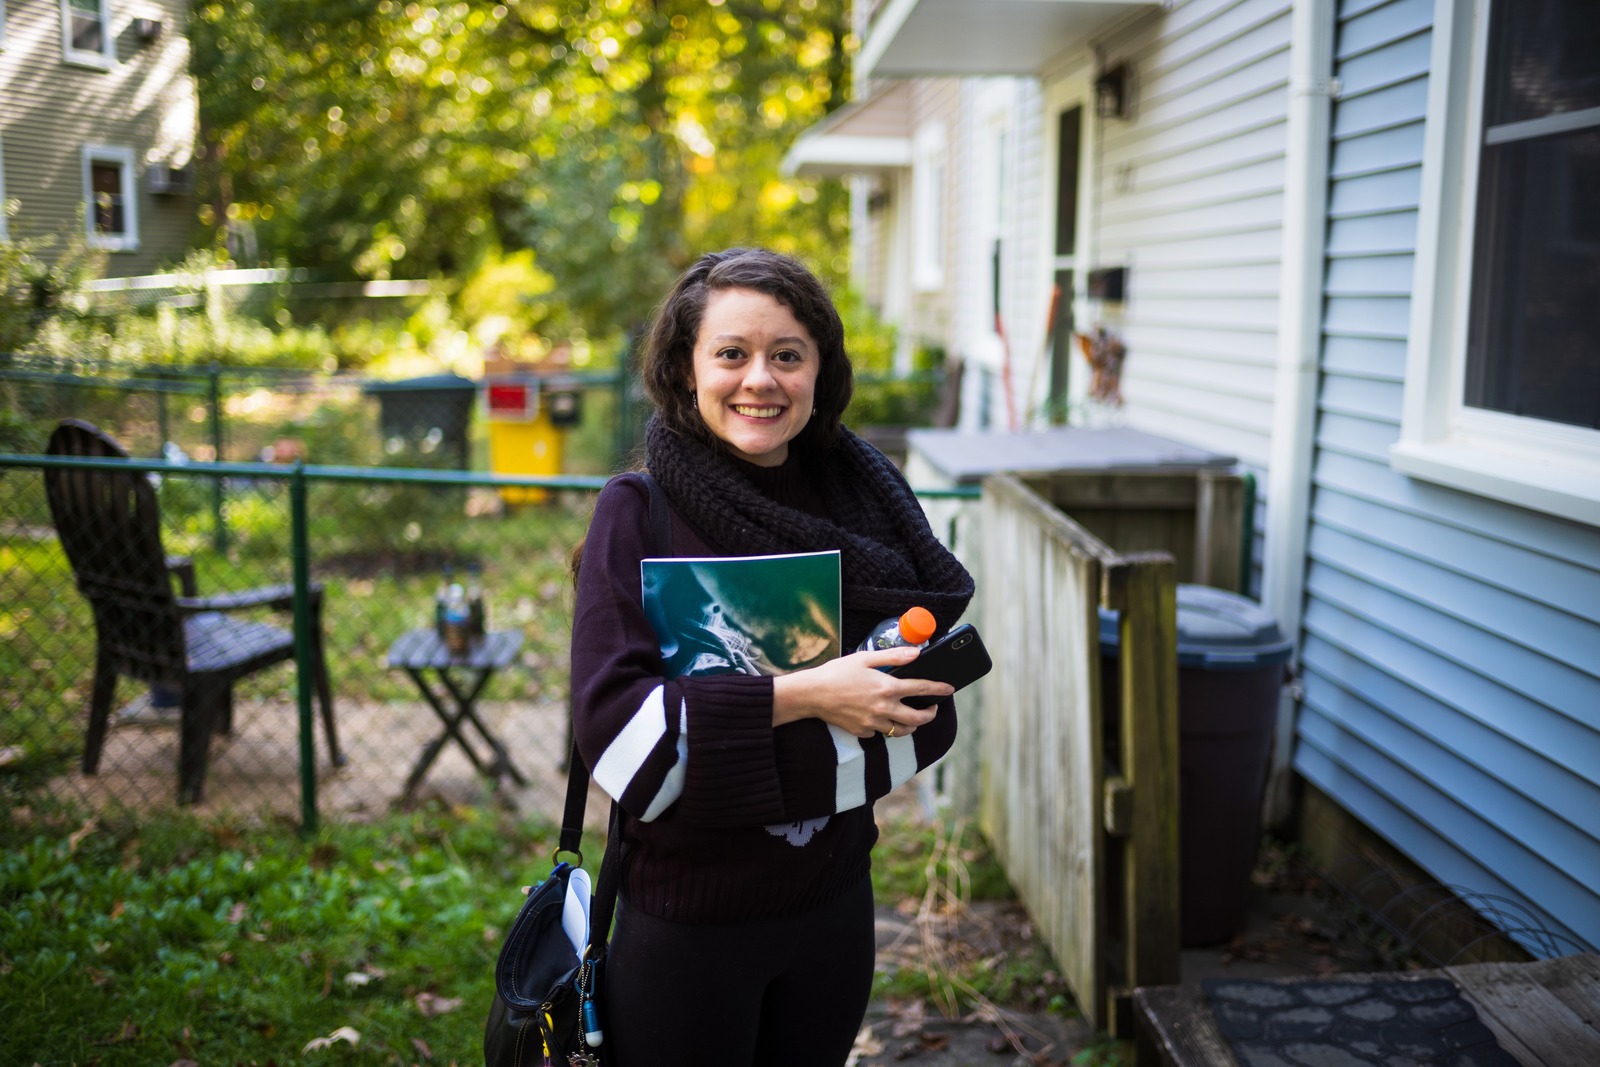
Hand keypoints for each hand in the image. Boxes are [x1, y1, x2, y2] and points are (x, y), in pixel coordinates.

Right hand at [772, 646, 955, 738]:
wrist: (812, 694)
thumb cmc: (837, 673)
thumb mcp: (865, 658)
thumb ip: (893, 657)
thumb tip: (916, 653)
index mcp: (887, 687)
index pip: (922, 689)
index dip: (939, 689)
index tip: (949, 689)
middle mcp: (883, 708)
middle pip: (918, 718)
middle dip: (930, 714)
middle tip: (932, 709)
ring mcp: (873, 723)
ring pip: (901, 731)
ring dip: (911, 725)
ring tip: (911, 717)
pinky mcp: (862, 732)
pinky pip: (879, 733)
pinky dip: (884, 727)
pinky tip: (880, 718)